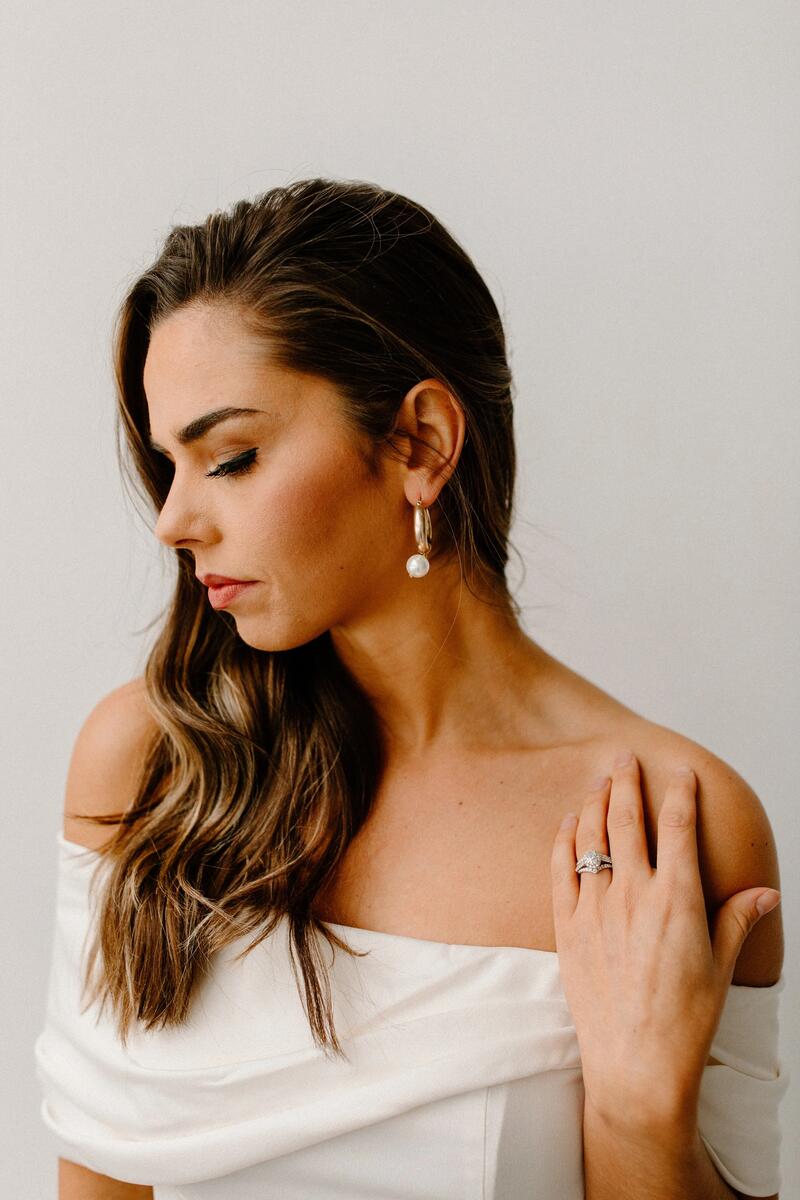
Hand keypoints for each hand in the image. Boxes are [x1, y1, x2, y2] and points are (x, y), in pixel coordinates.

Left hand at [550, 751, 780, 1132]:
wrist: (636, 1064)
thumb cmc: (685, 1020)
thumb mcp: (720, 966)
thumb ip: (737, 919)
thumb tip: (765, 893)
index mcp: (676, 899)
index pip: (677, 827)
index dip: (679, 792)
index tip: (680, 771)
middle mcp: (633, 894)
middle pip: (625, 819)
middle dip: (625, 780)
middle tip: (623, 755)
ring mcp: (595, 908)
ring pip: (589, 836)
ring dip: (593, 802)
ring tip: (597, 781)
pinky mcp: (567, 926)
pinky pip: (559, 869)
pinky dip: (562, 839)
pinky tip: (567, 823)